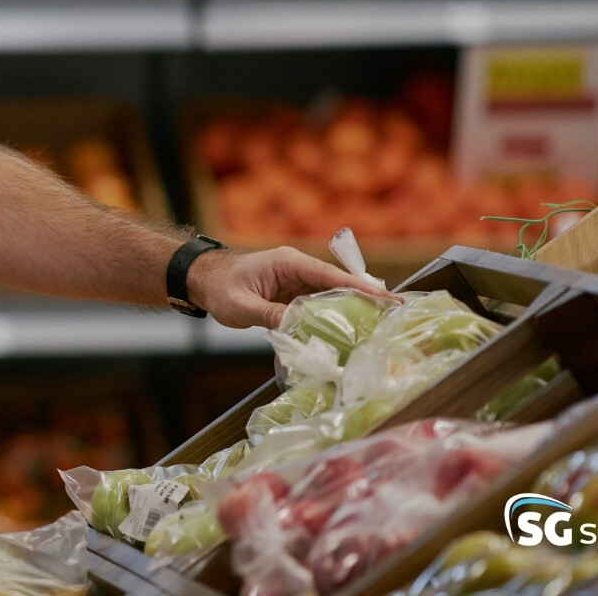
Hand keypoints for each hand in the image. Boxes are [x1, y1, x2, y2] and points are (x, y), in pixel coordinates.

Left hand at [186, 246, 398, 330]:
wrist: (203, 280)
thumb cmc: (219, 288)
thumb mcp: (241, 306)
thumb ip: (271, 316)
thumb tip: (298, 327)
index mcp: (289, 263)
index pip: (332, 275)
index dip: (362, 288)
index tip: (388, 300)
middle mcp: (298, 268)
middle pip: (339, 285)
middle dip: (365, 300)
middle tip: (394, 319)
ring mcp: (297, 281)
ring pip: (331, 296)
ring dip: (350, 311)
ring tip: (378, 329)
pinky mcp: (293, 294)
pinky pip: (318, 305)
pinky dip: (331, 318)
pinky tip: (345, 334)